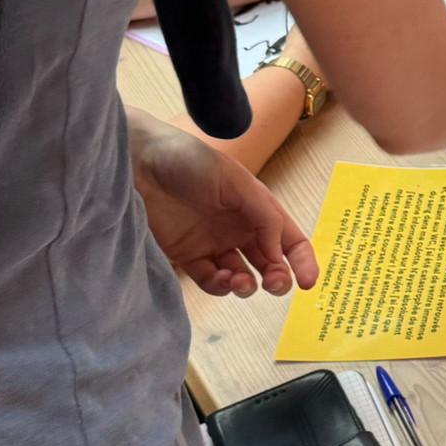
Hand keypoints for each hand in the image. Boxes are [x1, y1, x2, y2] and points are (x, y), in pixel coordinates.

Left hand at [127, 111, 317, 297]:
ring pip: (241, 275)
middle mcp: (239, 227)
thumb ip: (263, 216)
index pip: (289, 239)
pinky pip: (210, 279)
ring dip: (248, 284)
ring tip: (243, 282)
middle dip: (277, 277)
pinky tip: (221, 279)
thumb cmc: (187, 160)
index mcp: (257, 207)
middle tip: (274, 284)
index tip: (308, 282)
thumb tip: (279, 255)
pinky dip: (220, 286)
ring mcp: (213, 243)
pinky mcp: (187, 256)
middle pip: (269, 262)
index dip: (303, 261)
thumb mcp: (236, 182)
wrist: (136, 163)